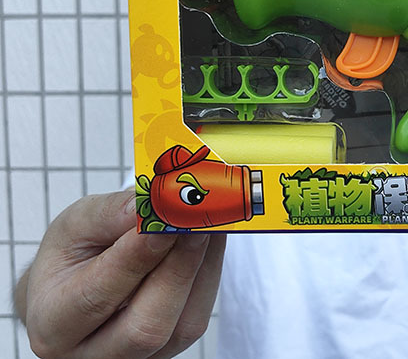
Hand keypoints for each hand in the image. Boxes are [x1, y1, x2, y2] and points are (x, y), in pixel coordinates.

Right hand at [15, 190, 225, 358]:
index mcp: (53, 322)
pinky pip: (198, 316)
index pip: (96, 296)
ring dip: (201, 268)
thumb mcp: (75, 226)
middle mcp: (93, 353)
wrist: (80, 282)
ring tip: (208, 223)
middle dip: (178, 269)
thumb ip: (107, 214)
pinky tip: (211, 239)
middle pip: (146, 327)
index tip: (164, 221)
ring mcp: (136, 358)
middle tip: (198, 222)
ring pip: (181, 326)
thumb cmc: (74, 255)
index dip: (136, 258)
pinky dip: (209, 274)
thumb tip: (146, 207)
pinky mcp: (170, 349)